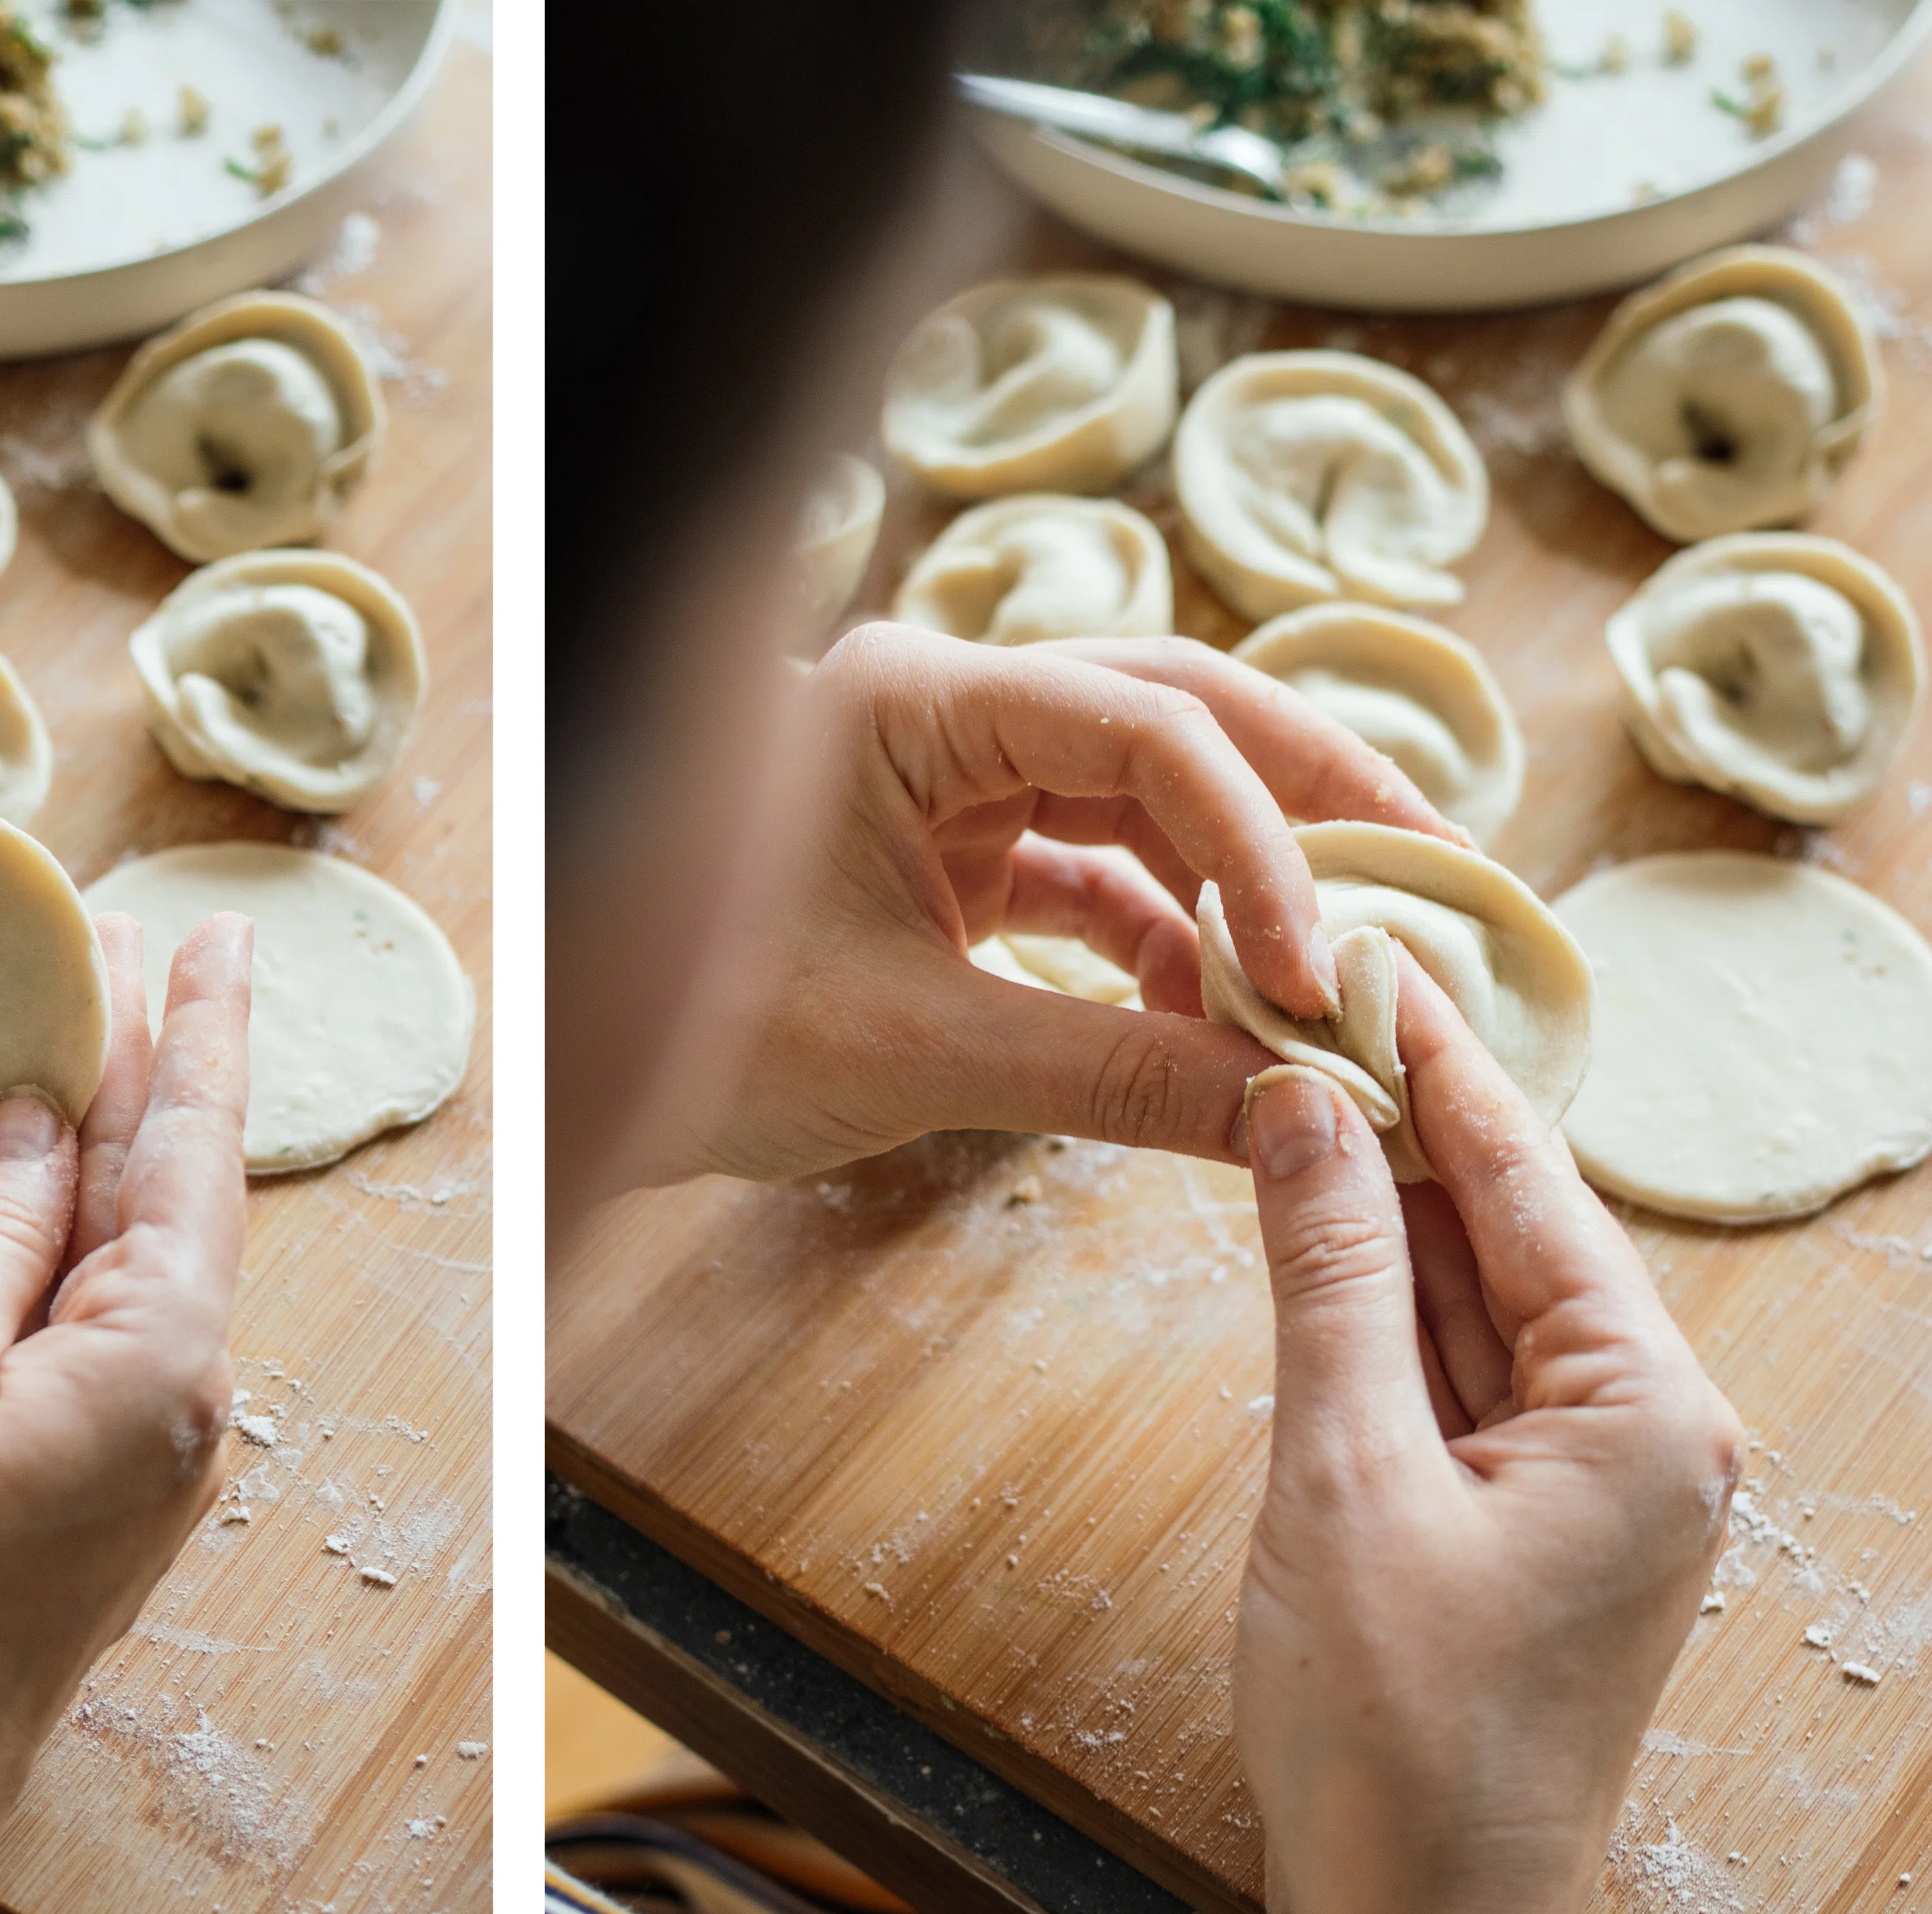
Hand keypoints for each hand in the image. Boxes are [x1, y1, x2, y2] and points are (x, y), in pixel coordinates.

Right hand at [0, 912, 249, 1913]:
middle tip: (141, 945)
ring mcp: (155, 1445)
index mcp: (157, 1356)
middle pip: (177, 1191)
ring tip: (89, 1033)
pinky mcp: (106, 1479)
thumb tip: (36, 1120)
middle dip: (156, 1066)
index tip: (218, 929)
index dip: (194, 1028)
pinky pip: (107, 1319)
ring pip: (143, 1255)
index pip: (190, 1148)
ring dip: (112, 1146)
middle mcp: (189, 1396)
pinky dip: (77, 1235)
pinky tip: (41, 1186)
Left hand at [649, 624, 1460, 1183]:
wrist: (578, 1065)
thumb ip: (1114, 1073)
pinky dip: (1171, 946)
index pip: (1143, 726)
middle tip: (1437, 882)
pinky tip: (1237, 1024)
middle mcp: (942, 711)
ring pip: (1146, 795)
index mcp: (910, 702)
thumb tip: (1294, 1109)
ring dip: (1249, 881)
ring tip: (1357, 964)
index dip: (1260, 842)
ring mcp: (951, 778)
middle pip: (1176, 716)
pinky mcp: (952, 852)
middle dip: (1308, 802)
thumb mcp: (916, 1052)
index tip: (1321, 969)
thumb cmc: (695, 1028)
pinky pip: (1096, 876)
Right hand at [1233, 953, 1743, 1913]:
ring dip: (1374, 1201)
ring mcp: (1582, 1477)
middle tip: (1295, 998)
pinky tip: (1308, 1217)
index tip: (1364, 951)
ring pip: (1467, 1293)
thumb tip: (1304, 1105)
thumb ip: (1325, 1275)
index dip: (1436, 1062)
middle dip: (1395, 1117)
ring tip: (1283, 1078)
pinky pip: (1449, 1367)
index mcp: (1644, 1411)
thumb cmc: (1398, 1735)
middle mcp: (1641, 1429)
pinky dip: (1373, 1295)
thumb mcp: (1342, 1472)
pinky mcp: (1519, 1517)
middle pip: (1503, 1227)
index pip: (1525, 1183)